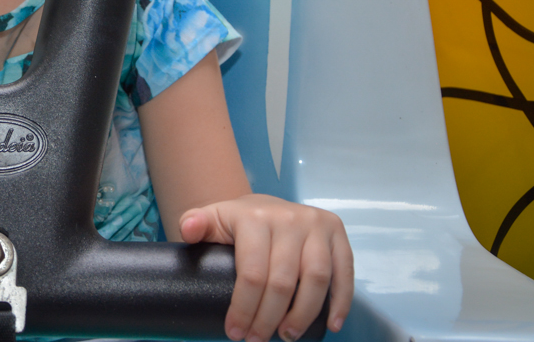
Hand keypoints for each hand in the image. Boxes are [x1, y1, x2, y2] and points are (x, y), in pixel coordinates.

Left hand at [179, 194, 352, 341]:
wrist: (264, 205)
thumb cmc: (236, 222)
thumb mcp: (211, 219)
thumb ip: (193, 223)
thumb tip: (188, 231)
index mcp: (254, 216)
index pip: (251, 272)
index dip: (243, 308)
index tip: (235, 332)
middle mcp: (289, 217)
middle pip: (283, 281)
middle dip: (269, 318)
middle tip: (257, 339)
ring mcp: (316, 224)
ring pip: (316, 278)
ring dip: (303, 315)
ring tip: (287, 336)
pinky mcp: (337, 232)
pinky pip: (345, 271)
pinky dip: (341, 301)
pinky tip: (332, 324)